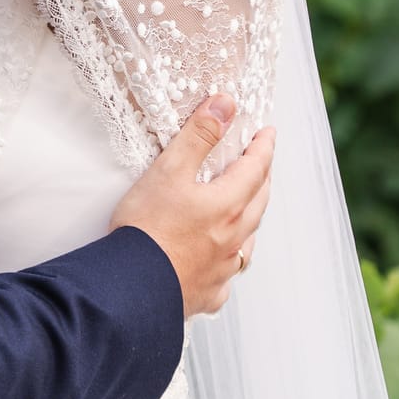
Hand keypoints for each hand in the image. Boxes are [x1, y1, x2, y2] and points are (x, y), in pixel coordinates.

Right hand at [110, 97, 275, 318]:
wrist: (130, 287)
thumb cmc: (146, 228)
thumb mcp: (169, 169)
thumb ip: (199, 135)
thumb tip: (225, 105)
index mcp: (228, 205)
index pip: (256, 169)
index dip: (263, 148)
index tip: (268, 134)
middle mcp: (232, 239)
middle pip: (258, 203)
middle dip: (262, 179)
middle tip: (261, 164)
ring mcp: (222, 269)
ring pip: (248, 242)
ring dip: (252, 220)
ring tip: (247, 210)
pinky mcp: (206, 293)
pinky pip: (227, 277)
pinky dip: (228, 263)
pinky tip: (221, 264)